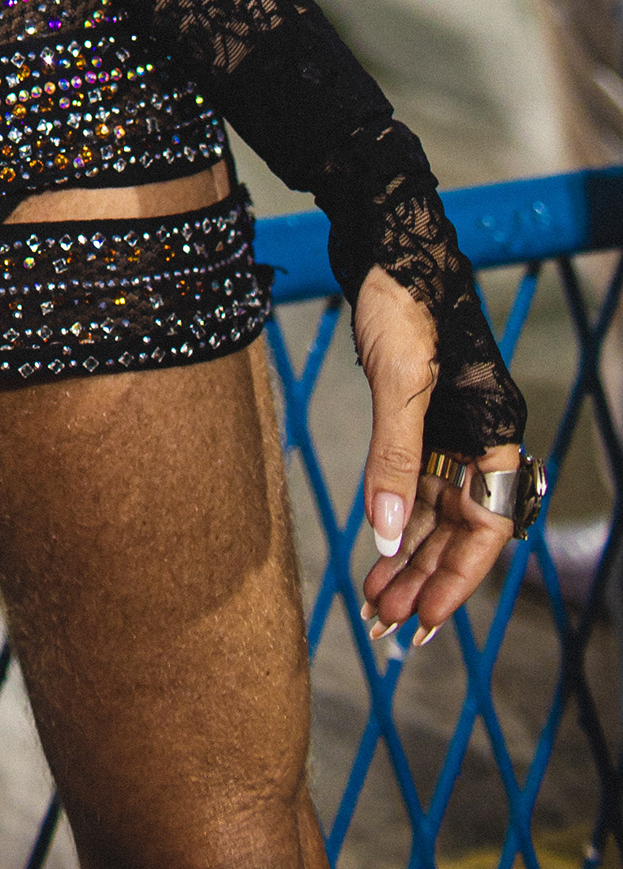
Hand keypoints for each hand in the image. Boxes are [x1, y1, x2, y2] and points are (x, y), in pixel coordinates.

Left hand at [352, 265, 521, 646]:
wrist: (384, 241)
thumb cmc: (403, 303)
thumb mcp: (399, 383)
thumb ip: (394, 460)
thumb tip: (383, 539)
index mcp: (493, 435)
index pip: (485, 531)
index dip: (456, 583)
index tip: (423, 625)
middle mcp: (477, 439)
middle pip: (458, 532)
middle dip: (424, 582)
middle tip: (386, 628)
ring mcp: (447, 431)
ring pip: (431, 515)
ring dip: (406, 560)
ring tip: (375, 605)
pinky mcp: (415, 418)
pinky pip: (411, 487)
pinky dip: (393, 521)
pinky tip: (374, 553)